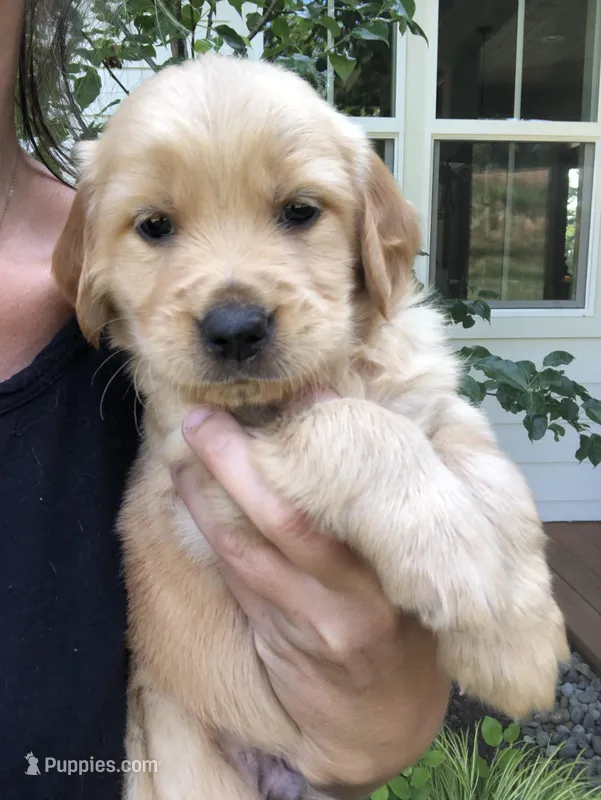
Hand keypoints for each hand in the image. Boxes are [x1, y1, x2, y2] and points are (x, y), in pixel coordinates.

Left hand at [172, 401, 449, 797]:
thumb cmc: (404, 621)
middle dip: (234, 463)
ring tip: (183, 455)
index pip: (347, 496)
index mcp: (392, 565)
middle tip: (202, 422)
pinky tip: (192, 501)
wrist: (383, 717)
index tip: (285, 398)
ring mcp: (310, 623)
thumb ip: (372, 496)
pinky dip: (211, 534)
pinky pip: (237, 579)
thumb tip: (328, 410)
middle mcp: (351, 596)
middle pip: (283, 518)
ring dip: (206, 498)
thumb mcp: (404, 562)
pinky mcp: (276, 639)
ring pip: (246, 550)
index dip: (310, 443)